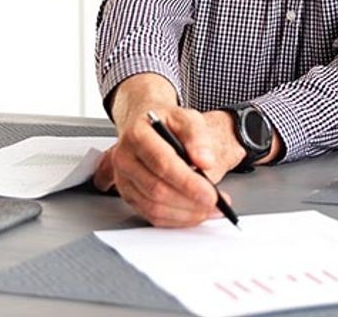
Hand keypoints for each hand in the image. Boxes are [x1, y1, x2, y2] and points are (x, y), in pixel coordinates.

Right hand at [94, 76, 245, 226]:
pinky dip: (175, 219)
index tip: (211, 194)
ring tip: (208, 210)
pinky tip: (193, 213)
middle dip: (189, 201)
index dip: (188, 183)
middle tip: (214, 204)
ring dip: (184, 214)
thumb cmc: (166, 121)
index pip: (163, 164)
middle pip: (157, 189)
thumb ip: (197, 137)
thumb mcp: (186, 117)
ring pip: (153, 207)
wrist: (144, 124)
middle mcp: (124, 158)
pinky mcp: (127, 194)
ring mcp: (123, 179)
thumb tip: (205, 161)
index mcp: (138, 135)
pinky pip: (150, 215)